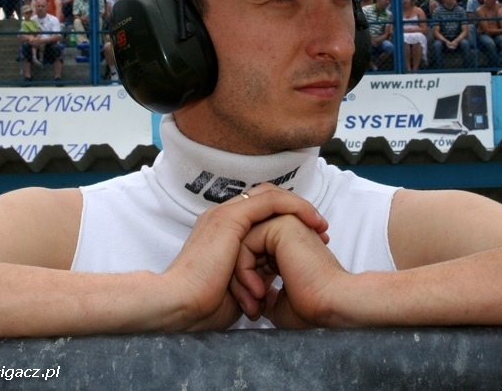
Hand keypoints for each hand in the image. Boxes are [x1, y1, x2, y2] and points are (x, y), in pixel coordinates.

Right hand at [162, 184, 328, 330]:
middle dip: (297, 212)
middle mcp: (221, 218)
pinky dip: (294, 207)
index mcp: (221, 233)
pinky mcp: (230, 218)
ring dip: (300, 207)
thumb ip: (252, 278)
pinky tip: (312, 221)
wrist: (180, 304)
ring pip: (270, 196)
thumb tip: (267, 289)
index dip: (287, 223)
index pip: (260, 215)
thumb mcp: (237, 288)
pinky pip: (271, 201)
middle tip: (321, 230)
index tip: (312, 241)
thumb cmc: (204, 306)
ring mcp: (224, 215)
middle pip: (267, 200)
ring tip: (321, 225)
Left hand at [232, 214, 348, 327]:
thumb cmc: (312, 306)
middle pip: (242, 250)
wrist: (331, 304)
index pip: (251, 257)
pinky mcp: (281, 225)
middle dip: (241, 282)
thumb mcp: (276, 301)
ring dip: (241, 279)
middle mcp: (285, 231)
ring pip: (241, 246)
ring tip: (256, 302)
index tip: (257, 309)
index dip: (247, 283)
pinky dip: (244, 270)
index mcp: (286, 245)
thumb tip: (249, 296)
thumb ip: (261, 291)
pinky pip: (246, 243)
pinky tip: (258, 291)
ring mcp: (284, 224)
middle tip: (253, 308)